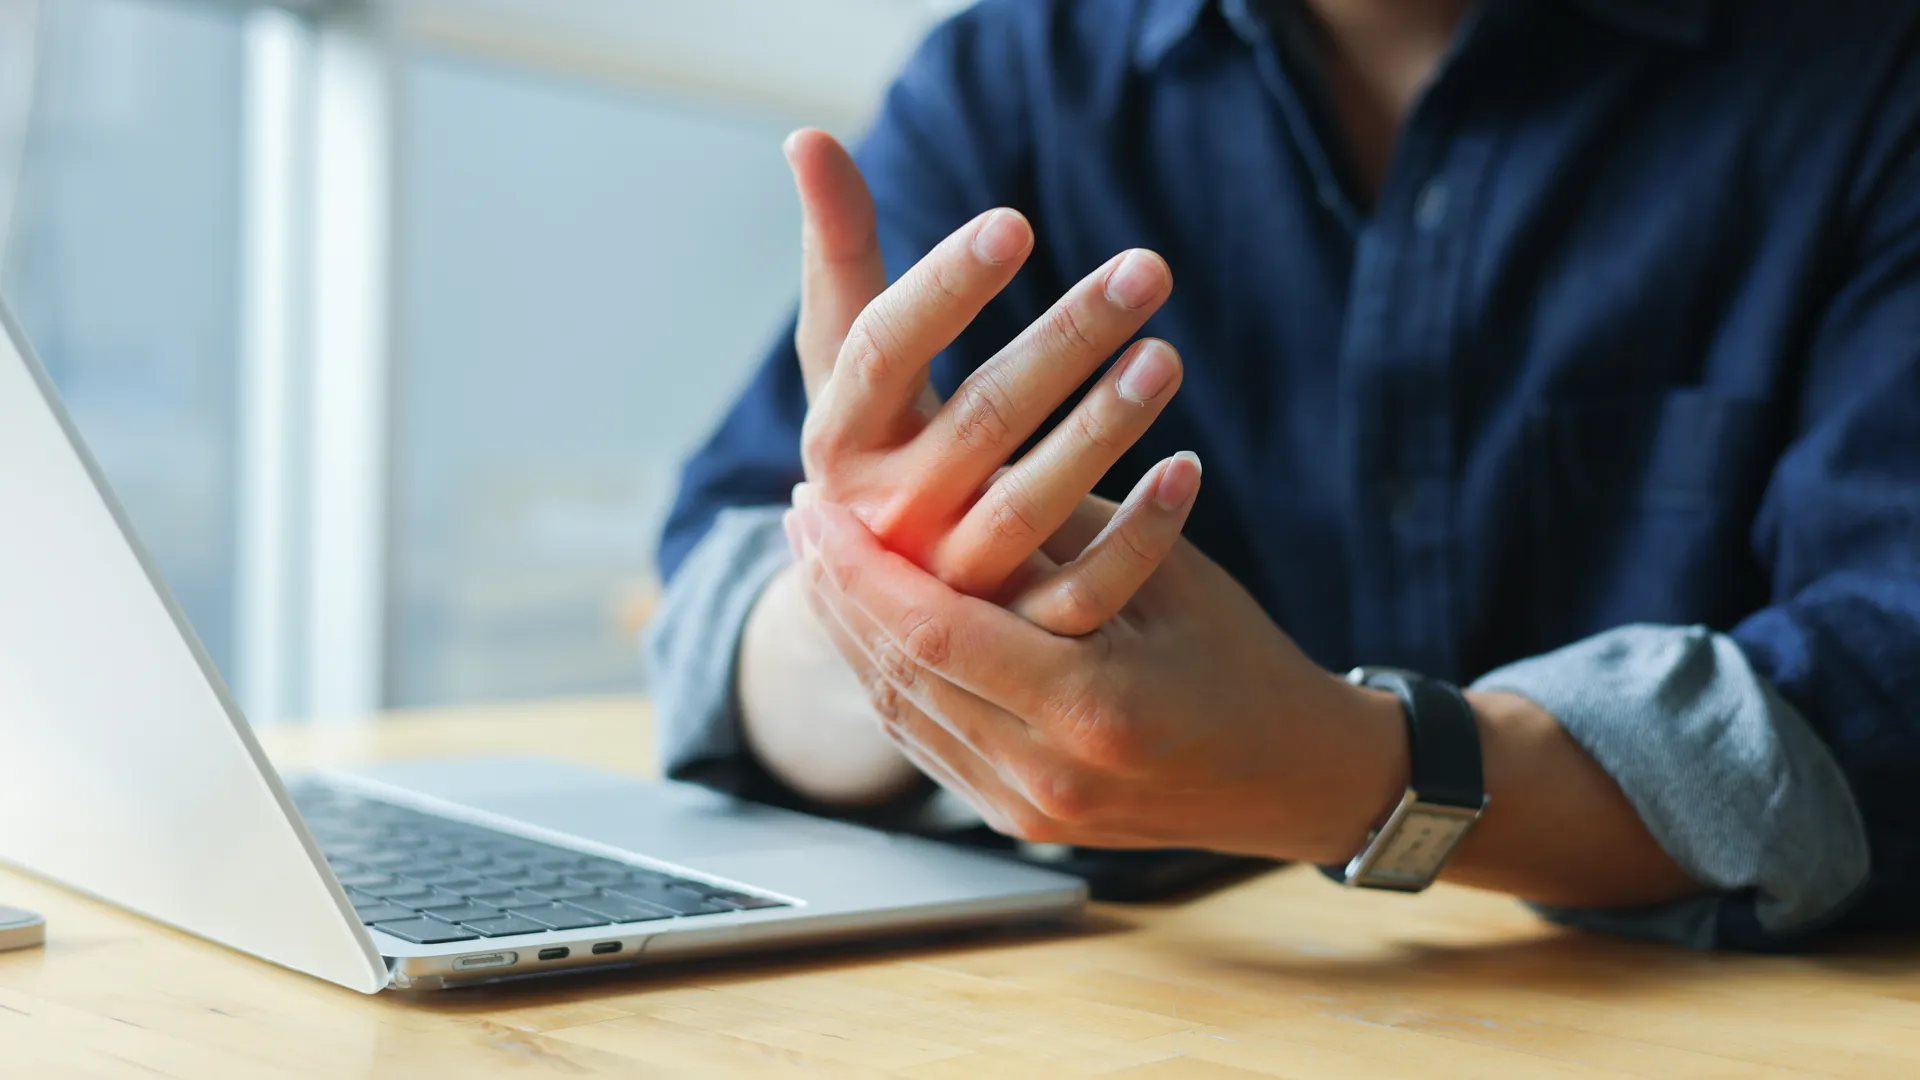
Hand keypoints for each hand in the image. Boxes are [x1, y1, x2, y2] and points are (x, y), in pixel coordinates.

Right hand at [784, 128, 1182, 599]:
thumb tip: (810, 135)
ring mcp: (953, 587)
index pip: (880, 353)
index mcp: (839, 442)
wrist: (882, 615)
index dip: (944, 287)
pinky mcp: (1017, 642)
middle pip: (979, 419)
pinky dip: (1142, 532)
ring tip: (1167, 356)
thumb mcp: (848, 368)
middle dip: (1065, 336)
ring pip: (1034, 507)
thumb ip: (840, 257)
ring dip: (1104, 428)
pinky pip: (1088, 591)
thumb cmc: (879, 450)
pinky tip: (1190, 467)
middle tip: (1147, 267)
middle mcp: (887, 519)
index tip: (1015, 223)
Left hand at [788, 497, 1412, 862]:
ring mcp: (1026, 810)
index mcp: (1092, 708)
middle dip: (837, 590)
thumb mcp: (1162, 572)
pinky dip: (885, 677)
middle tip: (798, 514)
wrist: (1292, 778)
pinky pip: (924, 743)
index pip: (934, 632)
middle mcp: (1047, 774)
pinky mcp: (1017, 821)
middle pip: (899, 674)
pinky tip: (864, 623)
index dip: (863, 567)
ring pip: (898, 713)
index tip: (816, 503)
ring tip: (817, 559)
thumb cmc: (1242, 657)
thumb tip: (948, 473)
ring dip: (849, 632)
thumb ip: (1054, 536)